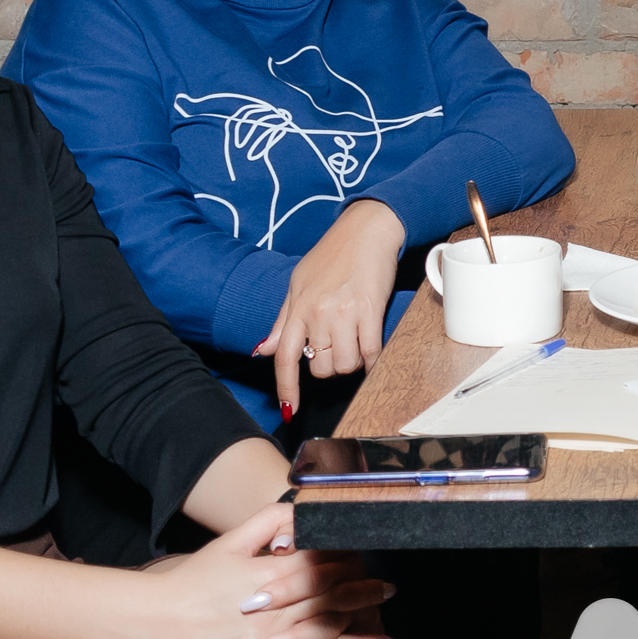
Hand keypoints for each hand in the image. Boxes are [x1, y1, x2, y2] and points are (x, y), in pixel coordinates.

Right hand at [143, 501, 401, 638]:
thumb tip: (304, 513)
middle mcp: (271, 614)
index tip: (373, 565)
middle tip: (390, 596)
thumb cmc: (191, 579)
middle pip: (329, 606)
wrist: (151, 621)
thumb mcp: (229, 542)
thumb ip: (269, 523)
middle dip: (364, 601)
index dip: (351, 568)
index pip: (321, 571)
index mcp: (267, 579)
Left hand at [257, 198, 405, 418]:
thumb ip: (283, 320)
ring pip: (346, 364)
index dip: (286, 388)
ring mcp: (345, 313)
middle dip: (329, 366)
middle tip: (336, 349)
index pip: (286, 358)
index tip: (290, 409)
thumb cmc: (333, 254)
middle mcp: (318, 313)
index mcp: (298, 307)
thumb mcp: (298, 283)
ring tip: (354, 344)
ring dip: (351, 363)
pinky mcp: (371, 310)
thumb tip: (265, 350)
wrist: (366, 229)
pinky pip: (371, 352)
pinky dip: (372, 361)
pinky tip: (371, 355)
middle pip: (321, 368)